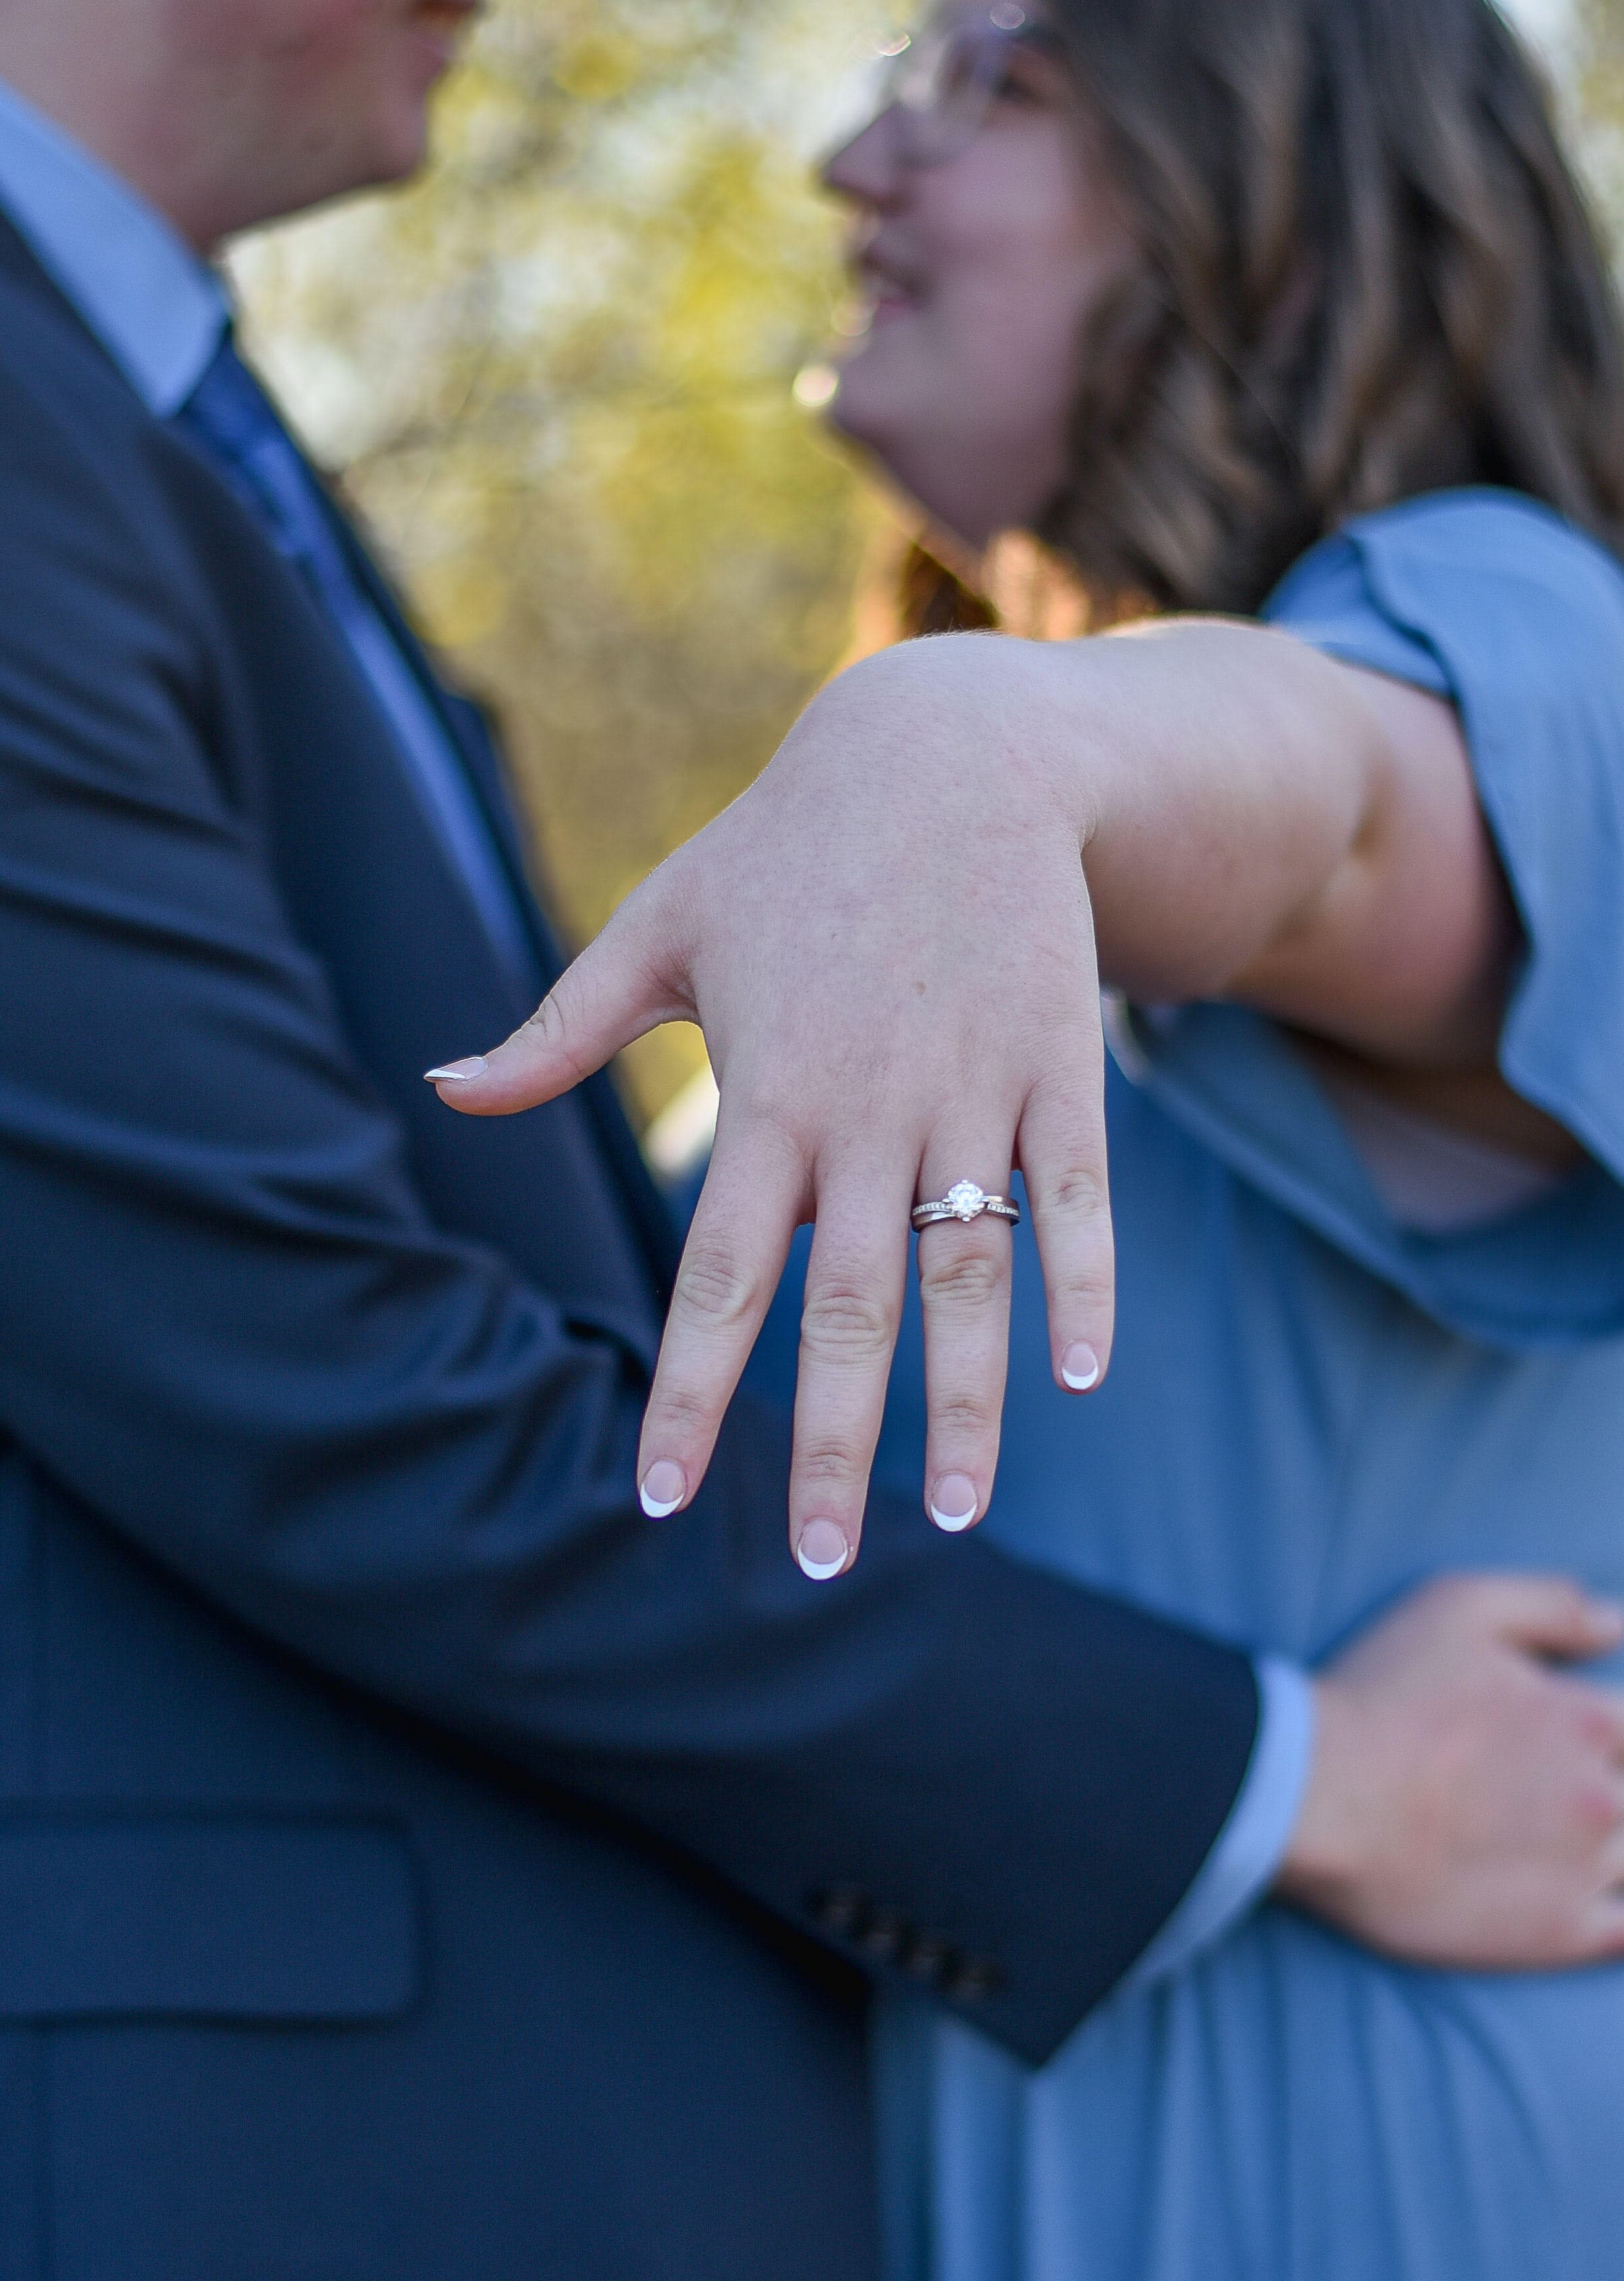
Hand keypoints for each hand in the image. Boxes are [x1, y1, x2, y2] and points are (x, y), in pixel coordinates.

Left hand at [430, 640, 1117, 1572]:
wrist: (950, 751)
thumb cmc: (787, 848)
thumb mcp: (659, 924)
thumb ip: (556, 1028)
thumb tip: (440, 1088)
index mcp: (766, 1091)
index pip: (717, 1275)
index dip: (691, 1392)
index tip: (659, 1498)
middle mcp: (869, 1111)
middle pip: (846, 1304)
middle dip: (829, 1442)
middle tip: (813, 1562)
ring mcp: (974, 1091)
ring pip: (970, 1271)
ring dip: (968, 1400)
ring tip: (964, 1514)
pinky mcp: (1059, 1067)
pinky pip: (1082, 1197)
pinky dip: (1086, 1284)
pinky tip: (1085, 1379)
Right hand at [1278, 1575, 1623, 1964]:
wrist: (1317, 1796)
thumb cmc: (1380, 1695)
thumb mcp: (1460, 1605)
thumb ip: (1554, 1607)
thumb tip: (1618, 1623)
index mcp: (1589, 1718)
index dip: (1608, 1728)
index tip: (1572, 1737)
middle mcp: (1603, 1797)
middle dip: (1607, 1783)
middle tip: (1544, 1787)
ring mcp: (1585, 1872)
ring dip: (1609, 1843)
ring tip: (1549, 1833)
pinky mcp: (1556, 1935)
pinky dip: (1615, 1911)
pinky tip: (1587, 1896)